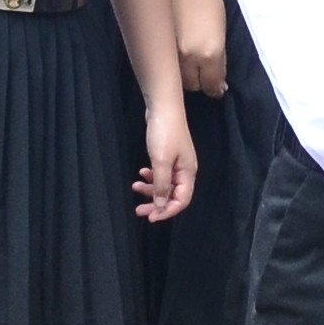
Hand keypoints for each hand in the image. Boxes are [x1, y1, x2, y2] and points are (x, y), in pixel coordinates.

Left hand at [133, 99, 195, 223]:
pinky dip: (151, 177)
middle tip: (139, 210)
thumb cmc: (164, 133)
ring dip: (150, 190)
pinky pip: (160, 174)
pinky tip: (141, 174)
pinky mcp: (167, 156)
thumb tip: (160, 205)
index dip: (167, 211)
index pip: (182, 200)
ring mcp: (176, 163)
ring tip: (135, 187)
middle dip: (156, 204)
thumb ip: (161, 184)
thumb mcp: (161, 161)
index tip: (151, 217)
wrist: (163, 107)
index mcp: (188, 173)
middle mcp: (184, 170)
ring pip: (164, 185)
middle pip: (172, 195)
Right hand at [173, 0, 228, 97]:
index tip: (217, 87)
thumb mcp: (221, 32)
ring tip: (188, 63)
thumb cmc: (208, 0)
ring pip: (176, 79)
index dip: (215, 88)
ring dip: (183, 75)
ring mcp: (169, 53)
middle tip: (202, 72)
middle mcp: (188, 58)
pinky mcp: (156, 45)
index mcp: (209, 53)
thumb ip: (219, 58)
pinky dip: (171, 65)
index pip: (211, 85)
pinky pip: (164, 65)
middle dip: (199, 81)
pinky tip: (175, 57)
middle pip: (192, 86)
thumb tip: (219, 82)